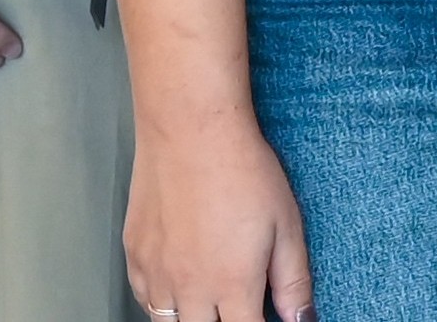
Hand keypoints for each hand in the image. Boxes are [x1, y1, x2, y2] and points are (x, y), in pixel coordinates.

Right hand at [126, 115, 310, 321]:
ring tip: (212, 297)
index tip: (263, 317)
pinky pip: (143, 298)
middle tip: (236, 304)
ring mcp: (155, 274)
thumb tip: (302, 320)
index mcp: (232, 285)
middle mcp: (188, 288)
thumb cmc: (244, 173)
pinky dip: (162, 302)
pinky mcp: (134, 255)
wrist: (192, 133)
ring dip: (192, 317)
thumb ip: (293, 281)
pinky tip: (180, 285)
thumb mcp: (287, 226)